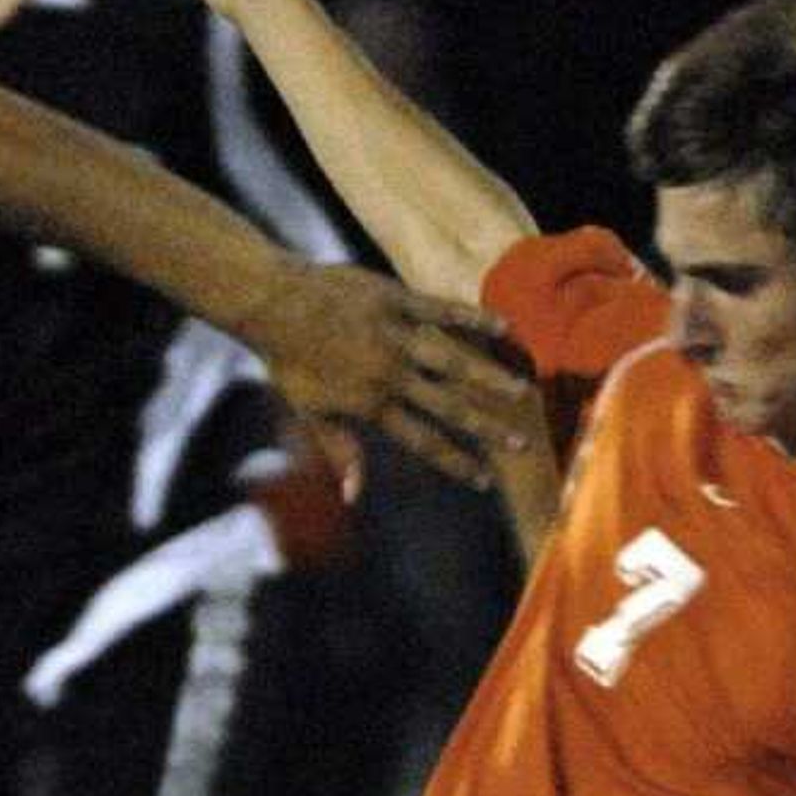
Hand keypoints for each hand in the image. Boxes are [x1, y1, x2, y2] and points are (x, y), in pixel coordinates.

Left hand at [237, 260, 533, 486]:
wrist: (272, 302)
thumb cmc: (288, 358)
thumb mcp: (309, 410)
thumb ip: (339, 450)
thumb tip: (354, 495)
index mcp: (370, 403)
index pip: (422, 442)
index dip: (454, 463)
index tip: (484, 481)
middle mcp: (388, 373)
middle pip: (447, 407)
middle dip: (486, 429)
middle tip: (523, 445)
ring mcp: (394, 335)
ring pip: (452, 360)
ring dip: (489, 378)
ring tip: (523, 391)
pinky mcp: (396, 300)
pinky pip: (443, 310)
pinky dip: (473, 318)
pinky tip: (504, 328)